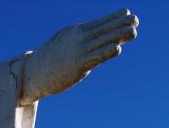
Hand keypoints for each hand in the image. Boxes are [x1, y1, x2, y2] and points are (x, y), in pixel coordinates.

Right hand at [20, 8, 138, 104]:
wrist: (32, 73)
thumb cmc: (48, 60)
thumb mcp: (63, 44)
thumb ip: (78, 42)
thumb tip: (88, 42)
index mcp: (75, 32)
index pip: (98, 23)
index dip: (114, 18)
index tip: (128, 12)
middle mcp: (78, 39)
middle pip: (103, 30)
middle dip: (120, 24)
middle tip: (136, 19)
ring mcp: (78, 51)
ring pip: (102, 42)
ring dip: (118, 36)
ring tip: (134, 31)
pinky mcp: (77, 65)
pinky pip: (95, 57)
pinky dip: (106, 52)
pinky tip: (117, 48)